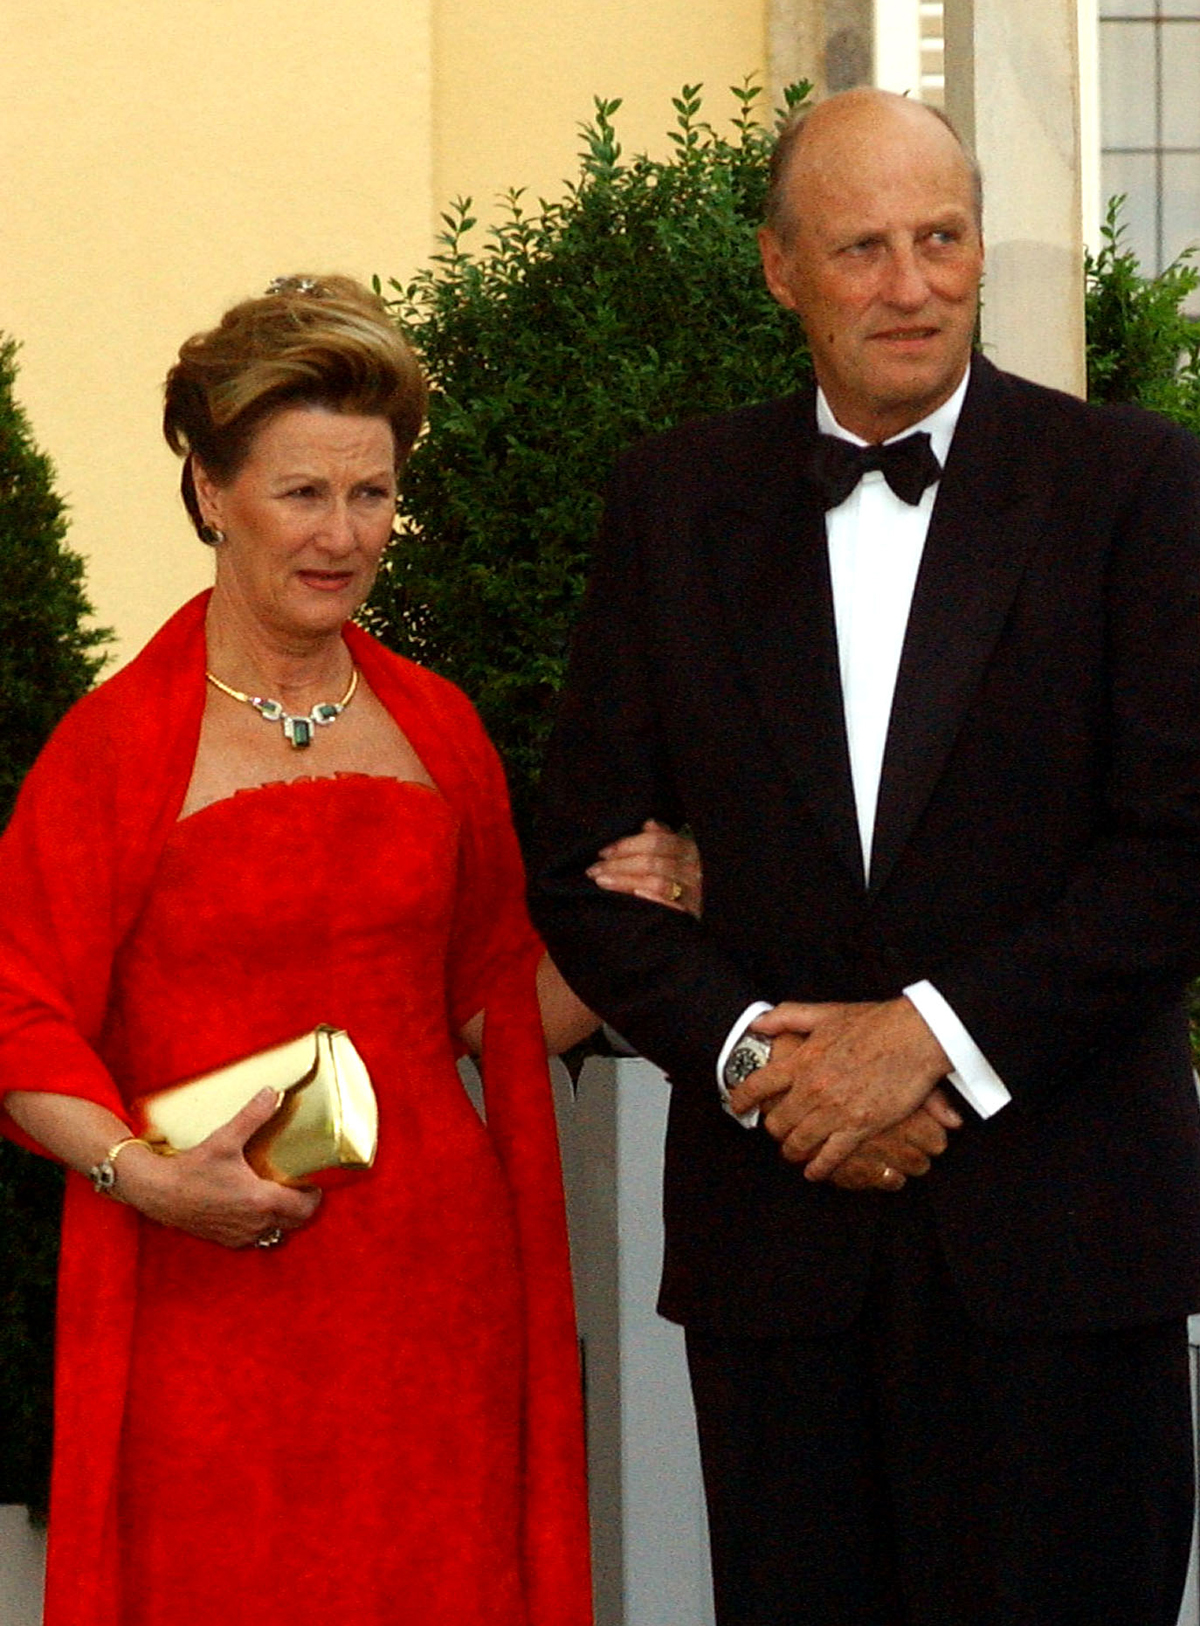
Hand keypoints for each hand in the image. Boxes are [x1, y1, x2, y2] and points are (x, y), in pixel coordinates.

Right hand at [114, 1088, 320, 1247]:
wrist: (158, 1193)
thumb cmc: (192, 1168)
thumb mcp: (225, 1139)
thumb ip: (253, 1115)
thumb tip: (273, 1092)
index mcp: (261, 1201)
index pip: (305, 1207)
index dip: (314, 1195)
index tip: (313, 1181)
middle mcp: (255, 1224)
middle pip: (296, 1222)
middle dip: (303, 1207)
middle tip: (299, 1186)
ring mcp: (240, 1235)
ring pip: (276, 1232)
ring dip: (283, 1218)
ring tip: (279, 1196)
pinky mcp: (226, 1240)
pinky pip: (255, 1238)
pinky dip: (262, 1226)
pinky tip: (253, 1208)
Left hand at [587, 819, 702, 918]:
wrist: (694, 916)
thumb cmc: (678, 881)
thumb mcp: (673, 856)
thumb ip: (661, 838)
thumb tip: (648, 823)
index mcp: (687, 849)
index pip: (655, 841)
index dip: (626, 845)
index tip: (603, 853)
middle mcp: (693, 868)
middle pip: (651, 862)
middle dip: (618, 865)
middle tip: (595, 870)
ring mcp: (692, 892)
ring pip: (656, 882)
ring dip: (625, 881)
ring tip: (602, 881)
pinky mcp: (690, 913)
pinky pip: (670, 904)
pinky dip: (652, 898)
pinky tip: (634, 895)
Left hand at [727, 998, 950, 1180]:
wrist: (915, 1037)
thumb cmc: (874, 1022)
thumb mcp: (826, 1012)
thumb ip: (788, 1017)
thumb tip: (759, 1023)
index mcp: (802, 1060)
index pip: (758, 1084)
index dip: (742, 1098)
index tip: (737, 1106)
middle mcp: (812, 1088)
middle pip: (777, 1122)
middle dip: (774, 1129)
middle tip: (778, 1131)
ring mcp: (834, 1111)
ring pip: (798, 1143)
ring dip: (793, 1150)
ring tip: (794, 1151)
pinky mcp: (859, 1128)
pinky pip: (830, 1158)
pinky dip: (819, 1168)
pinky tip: (815, 1171)